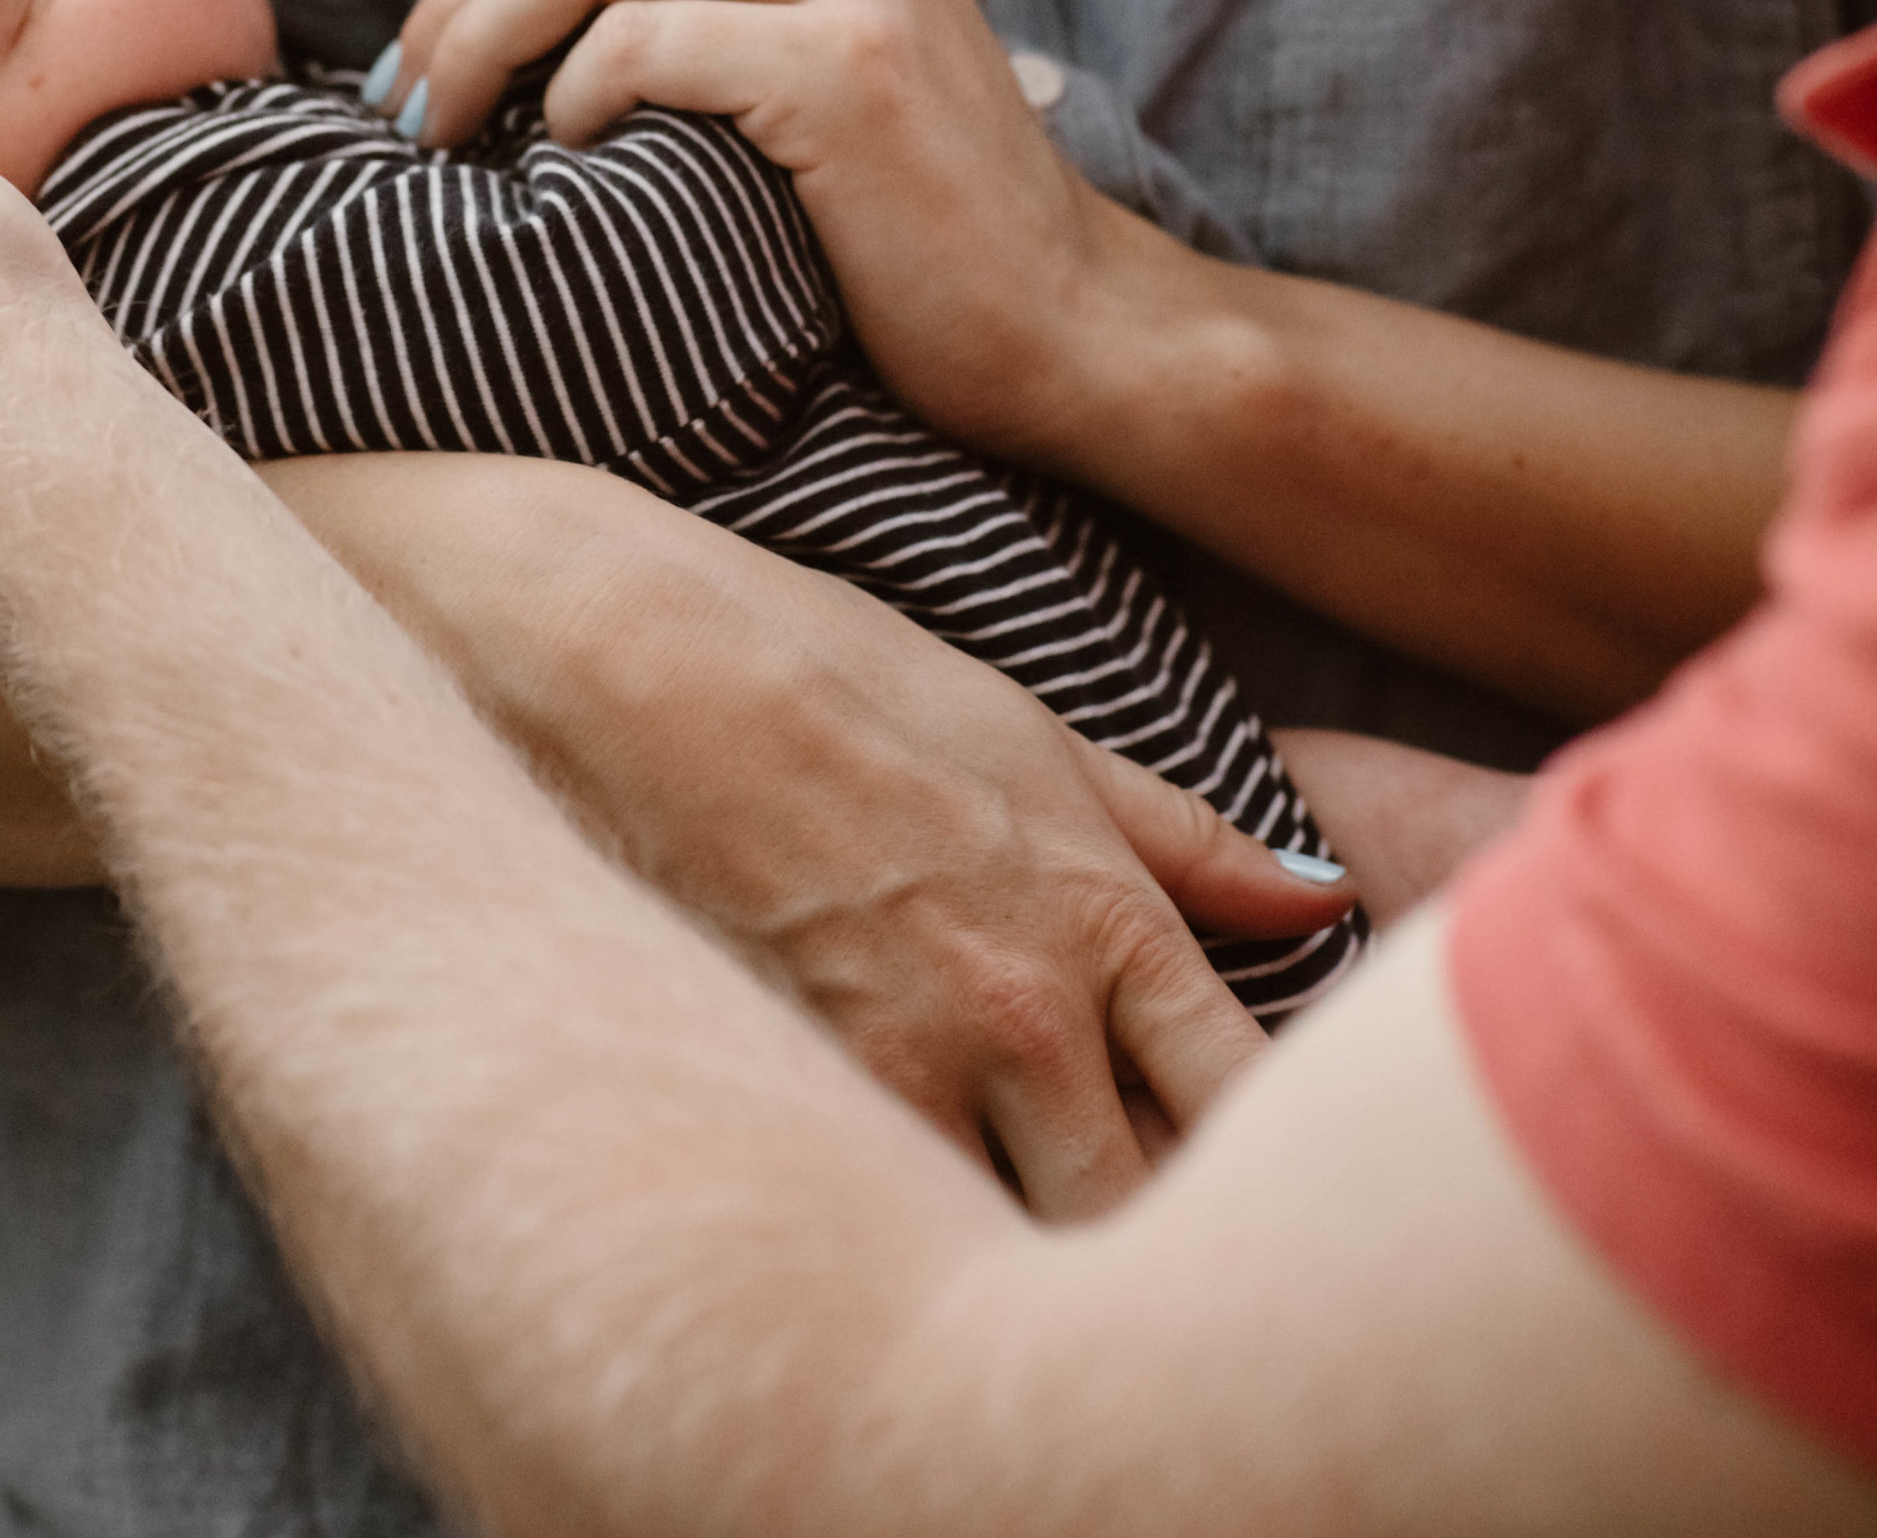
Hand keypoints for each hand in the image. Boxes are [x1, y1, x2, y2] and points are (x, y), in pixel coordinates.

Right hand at [274, 446, 1344, 1218]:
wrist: (621, 652)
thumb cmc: (825, 673)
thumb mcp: (1030, 733)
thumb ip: (1184, 836)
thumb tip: (1319, 900)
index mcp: (1105, 924)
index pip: (1247, 1108)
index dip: (1272, 1171)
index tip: (1272, 1201)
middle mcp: (1026, 1021)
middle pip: (1151, 1220)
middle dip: (1172, 1257)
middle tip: (1171, 1276)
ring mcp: (905, 1076)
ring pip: (1026, 1257)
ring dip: (1043, 1278)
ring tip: (1040, 1286)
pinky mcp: (790, 1105)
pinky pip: (885, 1234)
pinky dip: (911, 1256)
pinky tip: (905, 1254)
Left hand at [390, 0, 1113, 455]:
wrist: (1063, 324)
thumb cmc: (900, 214)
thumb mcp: (795, 49)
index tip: (426, 62)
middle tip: (402, 106)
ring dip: (482, 42)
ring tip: (437, 134)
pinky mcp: (850, 62)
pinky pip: (642, 46)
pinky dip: (571, 99)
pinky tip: (561, 157)